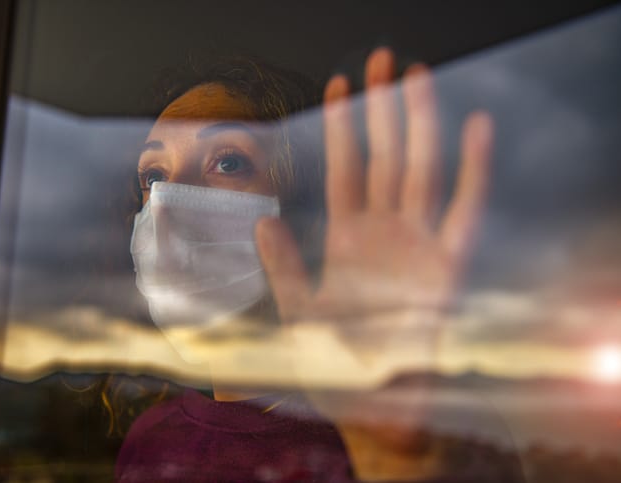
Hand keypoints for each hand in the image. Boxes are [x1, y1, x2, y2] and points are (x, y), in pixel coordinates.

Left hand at [255, 47, 493, 479]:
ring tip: (417, 76)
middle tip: (382, 59)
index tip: (338, 84)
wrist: (374, 401)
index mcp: (347, 237)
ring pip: (420, 169)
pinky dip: (473, 169)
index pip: (345, 169)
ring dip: (420, 124)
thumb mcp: (298, 313)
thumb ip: (283, 268)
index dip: (342, 127)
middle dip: (382, 109)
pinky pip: (466, 207)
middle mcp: (384, 231)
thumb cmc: (335, 361)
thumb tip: (260, 222)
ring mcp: (419, 242)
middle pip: (383, 157)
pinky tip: (475, 128)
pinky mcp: (451, 262)